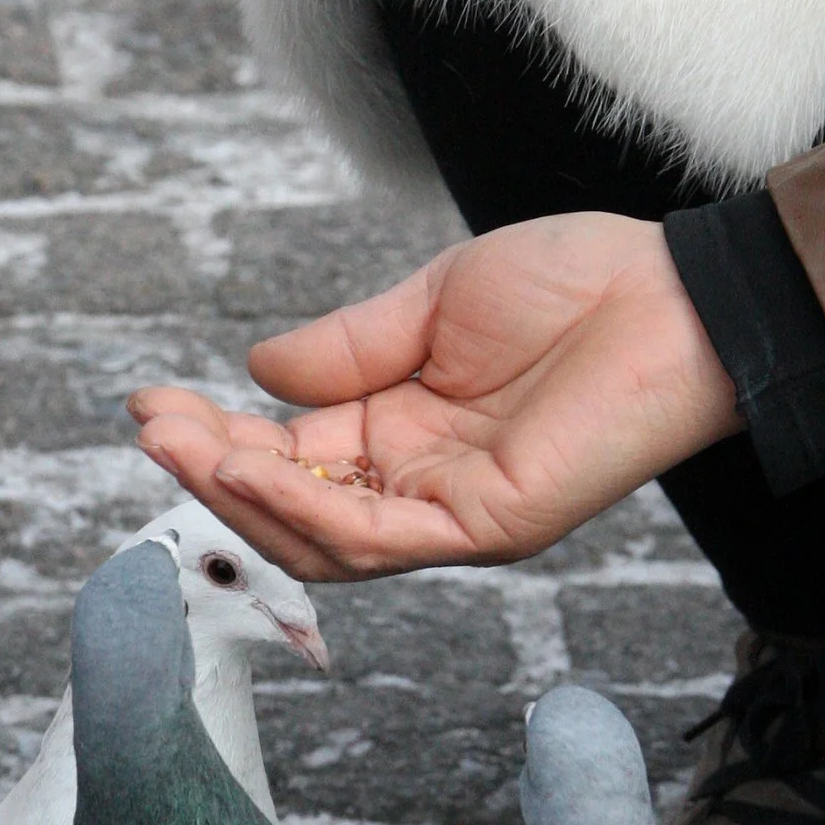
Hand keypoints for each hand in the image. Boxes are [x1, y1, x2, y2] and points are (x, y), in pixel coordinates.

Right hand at [128, 213, 741, 579]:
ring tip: (180, 446)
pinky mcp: (487, 527)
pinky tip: (253, 467)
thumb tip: (256, 368)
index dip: (215, 436)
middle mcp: (419, 488)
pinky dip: (306, 509)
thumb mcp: (433, 303)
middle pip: (290, 510)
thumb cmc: (578, 285)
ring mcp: (451, 516)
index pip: (288, 457)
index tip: (148, 402)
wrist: (676, 294)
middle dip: (209, 472)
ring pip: (319, 539)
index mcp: (402, 434)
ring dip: (241, 497)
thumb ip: (347, 345)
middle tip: (148, 428)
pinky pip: (377, 538)